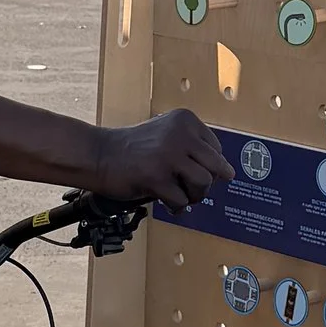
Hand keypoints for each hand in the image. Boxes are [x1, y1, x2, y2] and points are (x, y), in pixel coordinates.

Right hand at [91, 111, 232, 209]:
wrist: (98, 154)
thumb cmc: (133, 148)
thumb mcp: (167, 135)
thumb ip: (193, 148)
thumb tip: (227, 173)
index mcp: (185, 120)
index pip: (217, 150)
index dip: (208, 166)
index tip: (191, 172)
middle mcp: (180, 134)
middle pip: (216, 167)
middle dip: (207, 183)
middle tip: (191, 188)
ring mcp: (168, 156)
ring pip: (203, 184)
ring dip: (194, 196)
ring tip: (180, 195)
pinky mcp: (156, 177)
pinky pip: (182, 200)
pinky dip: (177, 206)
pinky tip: (166, 201)